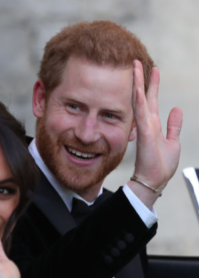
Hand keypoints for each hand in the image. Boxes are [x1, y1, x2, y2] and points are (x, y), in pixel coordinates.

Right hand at [131, 60, 181, 204]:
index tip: (152, 70)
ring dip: (138, 84)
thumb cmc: (161, 165)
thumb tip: (177, 109)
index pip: (152, 100)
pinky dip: (138, 100)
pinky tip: (137, 89)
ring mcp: (144, 127)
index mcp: (153, 125)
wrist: (154, 180)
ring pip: (139, 100)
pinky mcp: (144, 133)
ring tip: (136, 68)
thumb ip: (174, 126)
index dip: (152, 85)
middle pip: (143, 96)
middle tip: (138, 62)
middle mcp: (147, 123)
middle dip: (141, 79)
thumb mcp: (173, 142)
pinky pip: (140, 113)